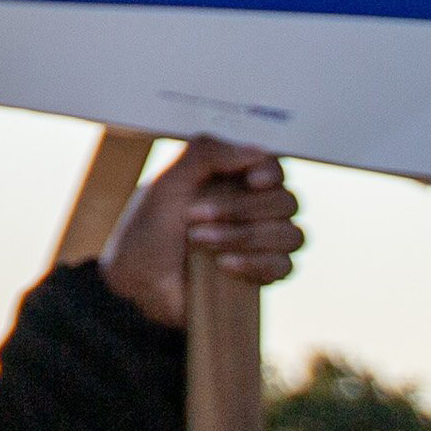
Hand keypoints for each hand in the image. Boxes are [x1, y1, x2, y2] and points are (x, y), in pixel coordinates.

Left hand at [100, 141, 301, 326]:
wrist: (138, 280)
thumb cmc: (149, 226)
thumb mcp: (168, 181)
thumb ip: (207, 154)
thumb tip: (257, 150)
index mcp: (231, 179)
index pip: (274, 167)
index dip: (271, 172)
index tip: (251, 181)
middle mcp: (253, 207)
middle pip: (287, 202)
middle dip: (242, 210)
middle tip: (195, 216)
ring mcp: (261, 242)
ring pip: (291, 235)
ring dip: (245, 236)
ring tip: (200, 240)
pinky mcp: (263, 274)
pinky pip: (284, 266)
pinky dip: (255, 263)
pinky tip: (223, 265)